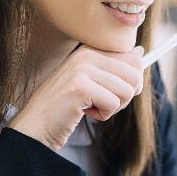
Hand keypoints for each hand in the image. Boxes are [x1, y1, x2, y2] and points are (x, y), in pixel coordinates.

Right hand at [9, 45, 143, 149]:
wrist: (36, 125)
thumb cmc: (64, 107)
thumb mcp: (91, 82)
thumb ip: (114, 67)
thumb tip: (140, 53)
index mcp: (90, 49)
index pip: (133, 59)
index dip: (130, 83)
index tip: (111, 92)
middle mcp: (87, 54)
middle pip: (135, 74)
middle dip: (125, 96)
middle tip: (103, 103)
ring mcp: (82, 69)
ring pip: (126, 90)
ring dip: (113, 107)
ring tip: (91, 107)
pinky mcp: (80, 87)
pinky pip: (113, 103)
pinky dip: (103, 115)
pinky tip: (84, 113)